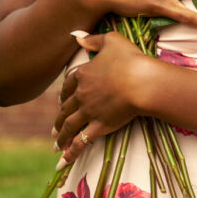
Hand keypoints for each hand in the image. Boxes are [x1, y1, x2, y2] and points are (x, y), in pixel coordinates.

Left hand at [53, 30, 150, 160]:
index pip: (68, 84)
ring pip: (68, 126)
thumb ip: (93, 39)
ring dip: (60, 136)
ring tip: (56, 144)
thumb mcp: (111, 40)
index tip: (61, 99)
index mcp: (83, 74)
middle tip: (55, 127)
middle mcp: (81, 94)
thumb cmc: (130, 58)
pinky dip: (70, 153)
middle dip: (59, 118)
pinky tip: (62, 162)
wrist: (142, 82)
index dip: (64, 93)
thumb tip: (75, 35)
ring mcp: (88, 112)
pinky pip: (80, 142)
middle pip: (65, 107)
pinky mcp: (98, 127)